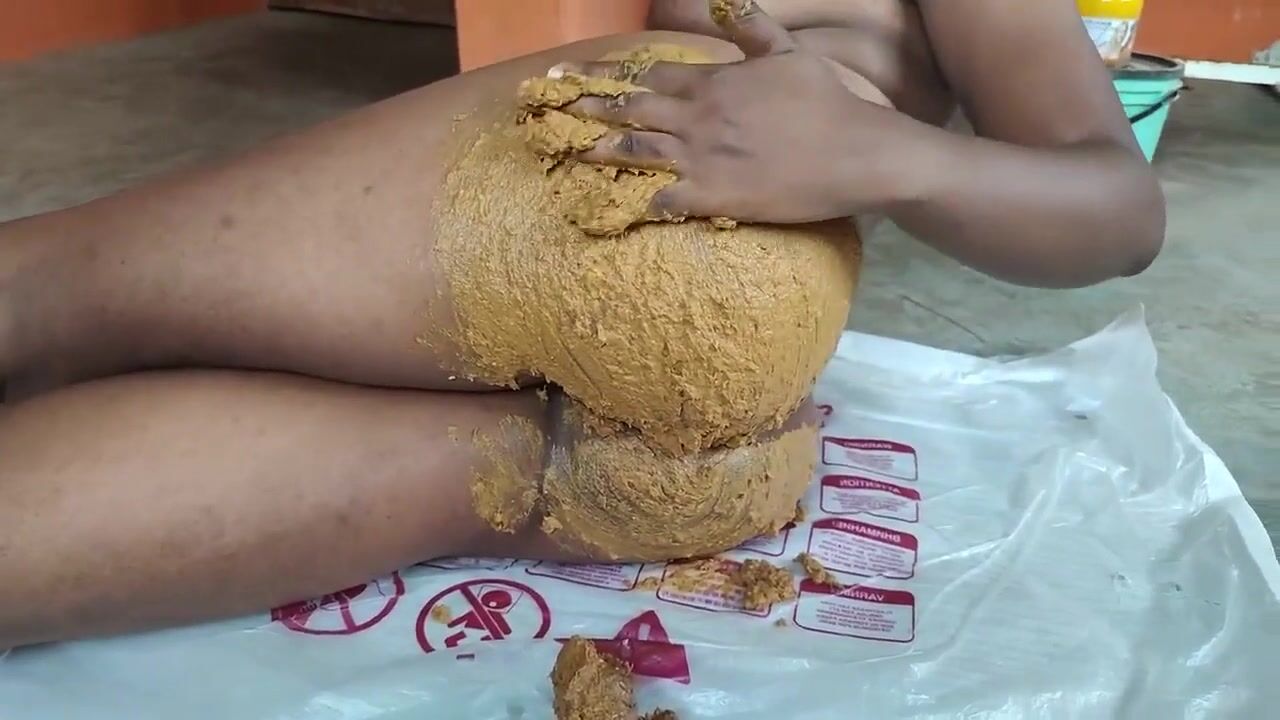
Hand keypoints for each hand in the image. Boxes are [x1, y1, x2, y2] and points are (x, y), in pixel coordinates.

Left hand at [552, 0, 925, 223]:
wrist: (857, 152)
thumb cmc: (828, 101)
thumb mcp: (791, 52)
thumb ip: (753, 27)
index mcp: (714, 81)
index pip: (648, 73)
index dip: (606, 73)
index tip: (570, 72)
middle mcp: (699, 116)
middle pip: (631, 109)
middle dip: (586, 107)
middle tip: (549, 108)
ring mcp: (703, 157)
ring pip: (636, 152)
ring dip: (597, 151)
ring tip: (566, 151)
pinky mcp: (714, 195)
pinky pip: (662, 199)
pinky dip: (634, 201)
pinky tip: (609, 205)